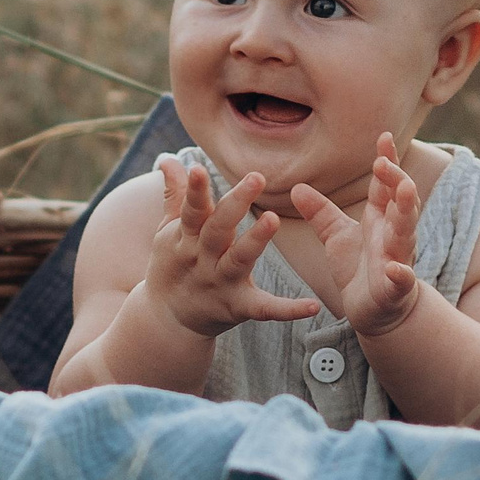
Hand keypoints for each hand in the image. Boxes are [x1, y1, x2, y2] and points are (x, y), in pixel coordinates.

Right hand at [143, 156, 322, 337]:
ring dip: (255, 241)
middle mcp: (202, 258)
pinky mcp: (237, 308)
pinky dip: (287, 310)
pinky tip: (312, 306)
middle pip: (217, 229)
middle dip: (234, 205)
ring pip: (238, 260)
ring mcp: (220, 283)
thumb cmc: (173, 265)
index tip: (199, 168)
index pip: (192, 210)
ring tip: (273, 219)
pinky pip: (264, 309)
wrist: (166, 319)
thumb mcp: (168, 232)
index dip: (195, 190)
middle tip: (256, 178)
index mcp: (187, 237)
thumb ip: (176, 195)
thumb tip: (170, 159)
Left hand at [290, 133, 422, 338]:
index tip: (384, 136)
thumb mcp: (336, 236)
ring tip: (406, 191)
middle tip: (384, 162)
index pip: (386, 185)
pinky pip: (401, 279)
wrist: (375, 311)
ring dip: (407, 213)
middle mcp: (393, 235)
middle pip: (400, 202)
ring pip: (406, 233)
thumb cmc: (359, 269)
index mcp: (381, 219)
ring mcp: (397, 260)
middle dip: (396, 181)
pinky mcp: (395, 289)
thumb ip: (320, 212)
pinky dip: (400, 274)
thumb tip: (295, 187)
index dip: (387, 162)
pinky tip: (395, 269)